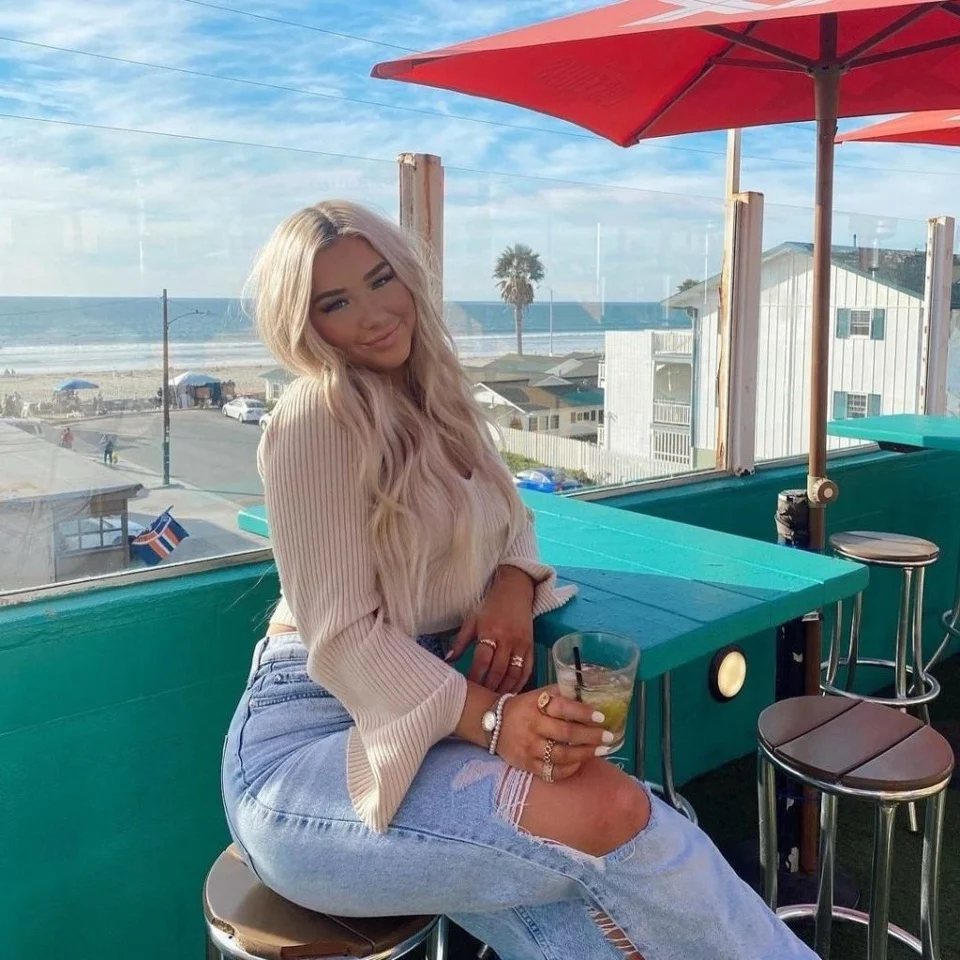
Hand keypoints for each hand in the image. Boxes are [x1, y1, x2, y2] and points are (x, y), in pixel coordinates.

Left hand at [446, 566, 534, 692]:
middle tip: (481, 703)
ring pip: (514, 673)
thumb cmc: (490, 606)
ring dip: (504, 689)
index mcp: (490, 631)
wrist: (515, 591)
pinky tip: (512, 693)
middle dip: (489, 688)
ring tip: (496, 703)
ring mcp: (521, 644)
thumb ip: (460, 641)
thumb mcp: (472, 620)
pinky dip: (520, 683)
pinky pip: (527, 670)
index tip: (468, 690)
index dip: (475, 677)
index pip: (482, 660)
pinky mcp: (531, 646)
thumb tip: (447, 660)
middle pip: (498, 670)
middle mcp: (507, 639)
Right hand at [496, 686, 613, 780]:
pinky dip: (569, 769)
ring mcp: (529, 748)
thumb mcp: (539, 694)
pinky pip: (552, 772)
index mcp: (536, 706)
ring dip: (585, 754)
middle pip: (566, 734)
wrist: (494, 724)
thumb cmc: (524, 707)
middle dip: (591, 736)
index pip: (562, 708)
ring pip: (561, 756)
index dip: (583, 713)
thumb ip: (561, 694)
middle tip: (608, 737)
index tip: (601, 717)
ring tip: (600, 750)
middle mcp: (532, 727)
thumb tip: (590, 695)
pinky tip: (580, 762)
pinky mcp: (527, 765)